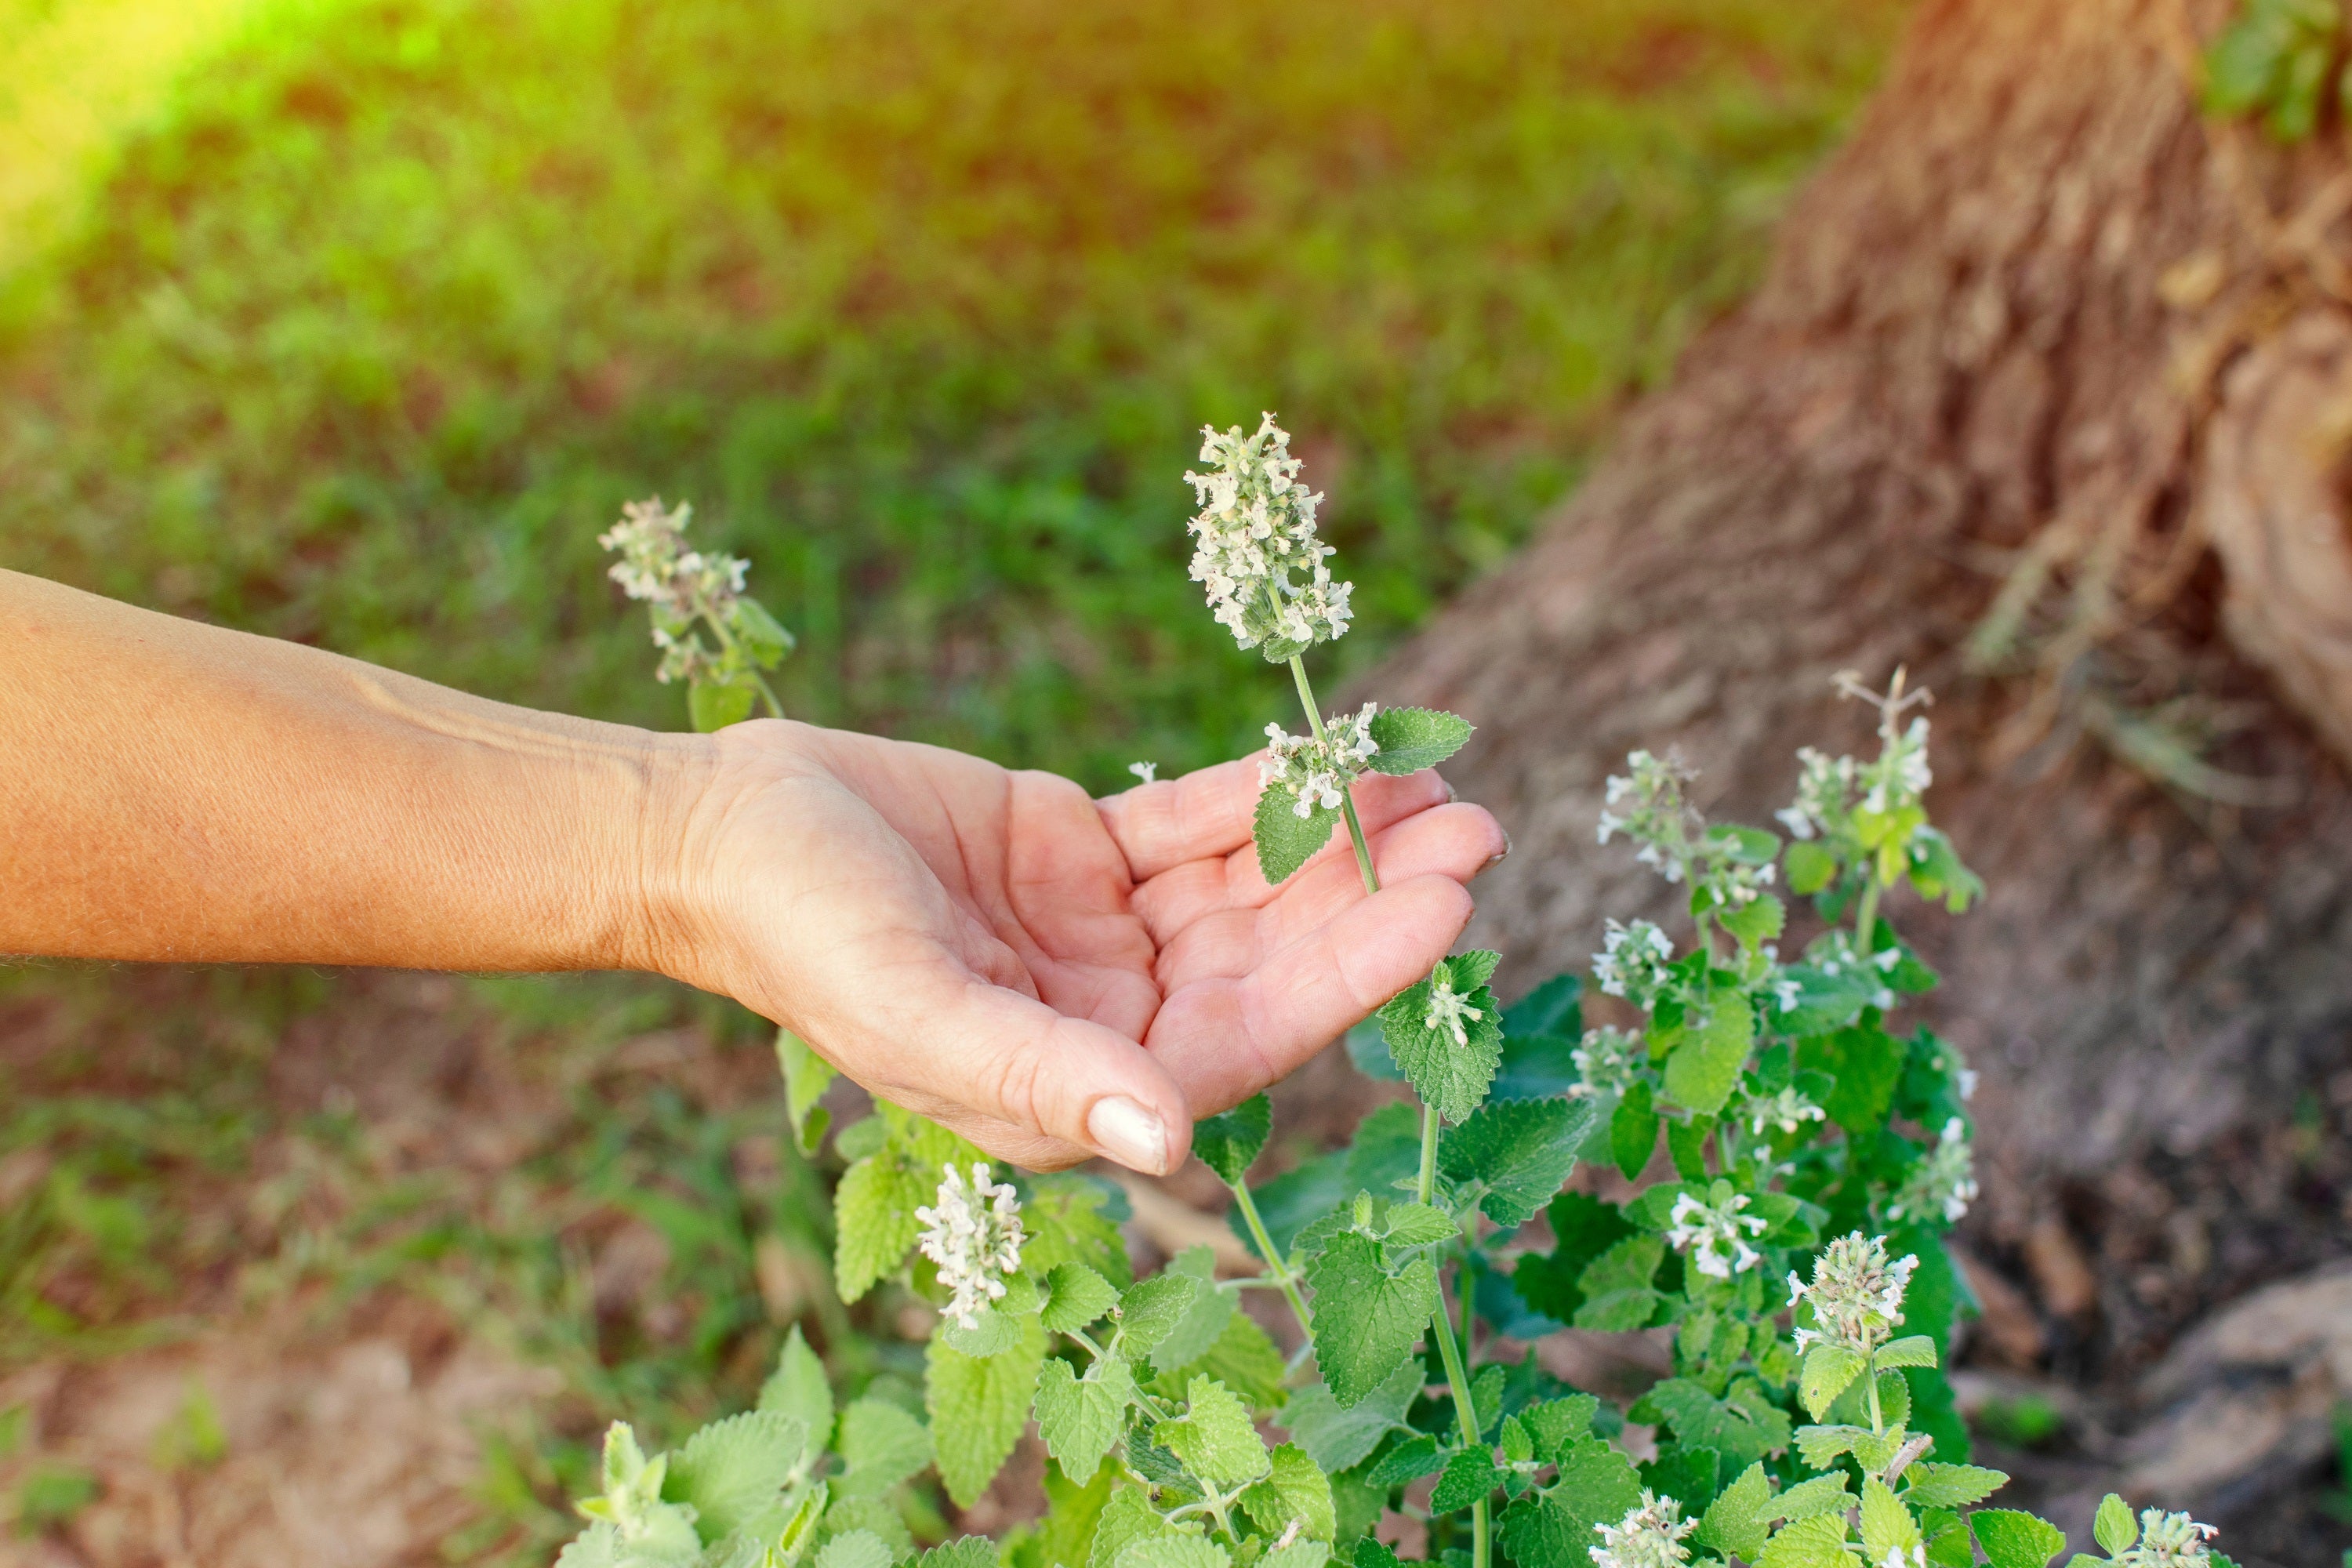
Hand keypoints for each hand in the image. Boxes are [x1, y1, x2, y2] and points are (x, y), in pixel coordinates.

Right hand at [649, 719, 1505, 1172]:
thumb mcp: (917, 1010)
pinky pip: (1194, 823)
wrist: (719, 833)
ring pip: (1248, 888)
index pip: (1250, 1037)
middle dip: (1373, 898)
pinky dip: (1265, 795)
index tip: (1446, 908)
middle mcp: (1108, 1018)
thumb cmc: (800, 938)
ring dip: (1338, 840)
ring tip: (1436, 784)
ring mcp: (1102, 935)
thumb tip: (1172, 1140)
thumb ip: (1043, 1077)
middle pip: (1271, 959)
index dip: (1353, 975)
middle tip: (1478, 831)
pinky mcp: (1082, 854)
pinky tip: (1339, 760)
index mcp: (1079, 1086)